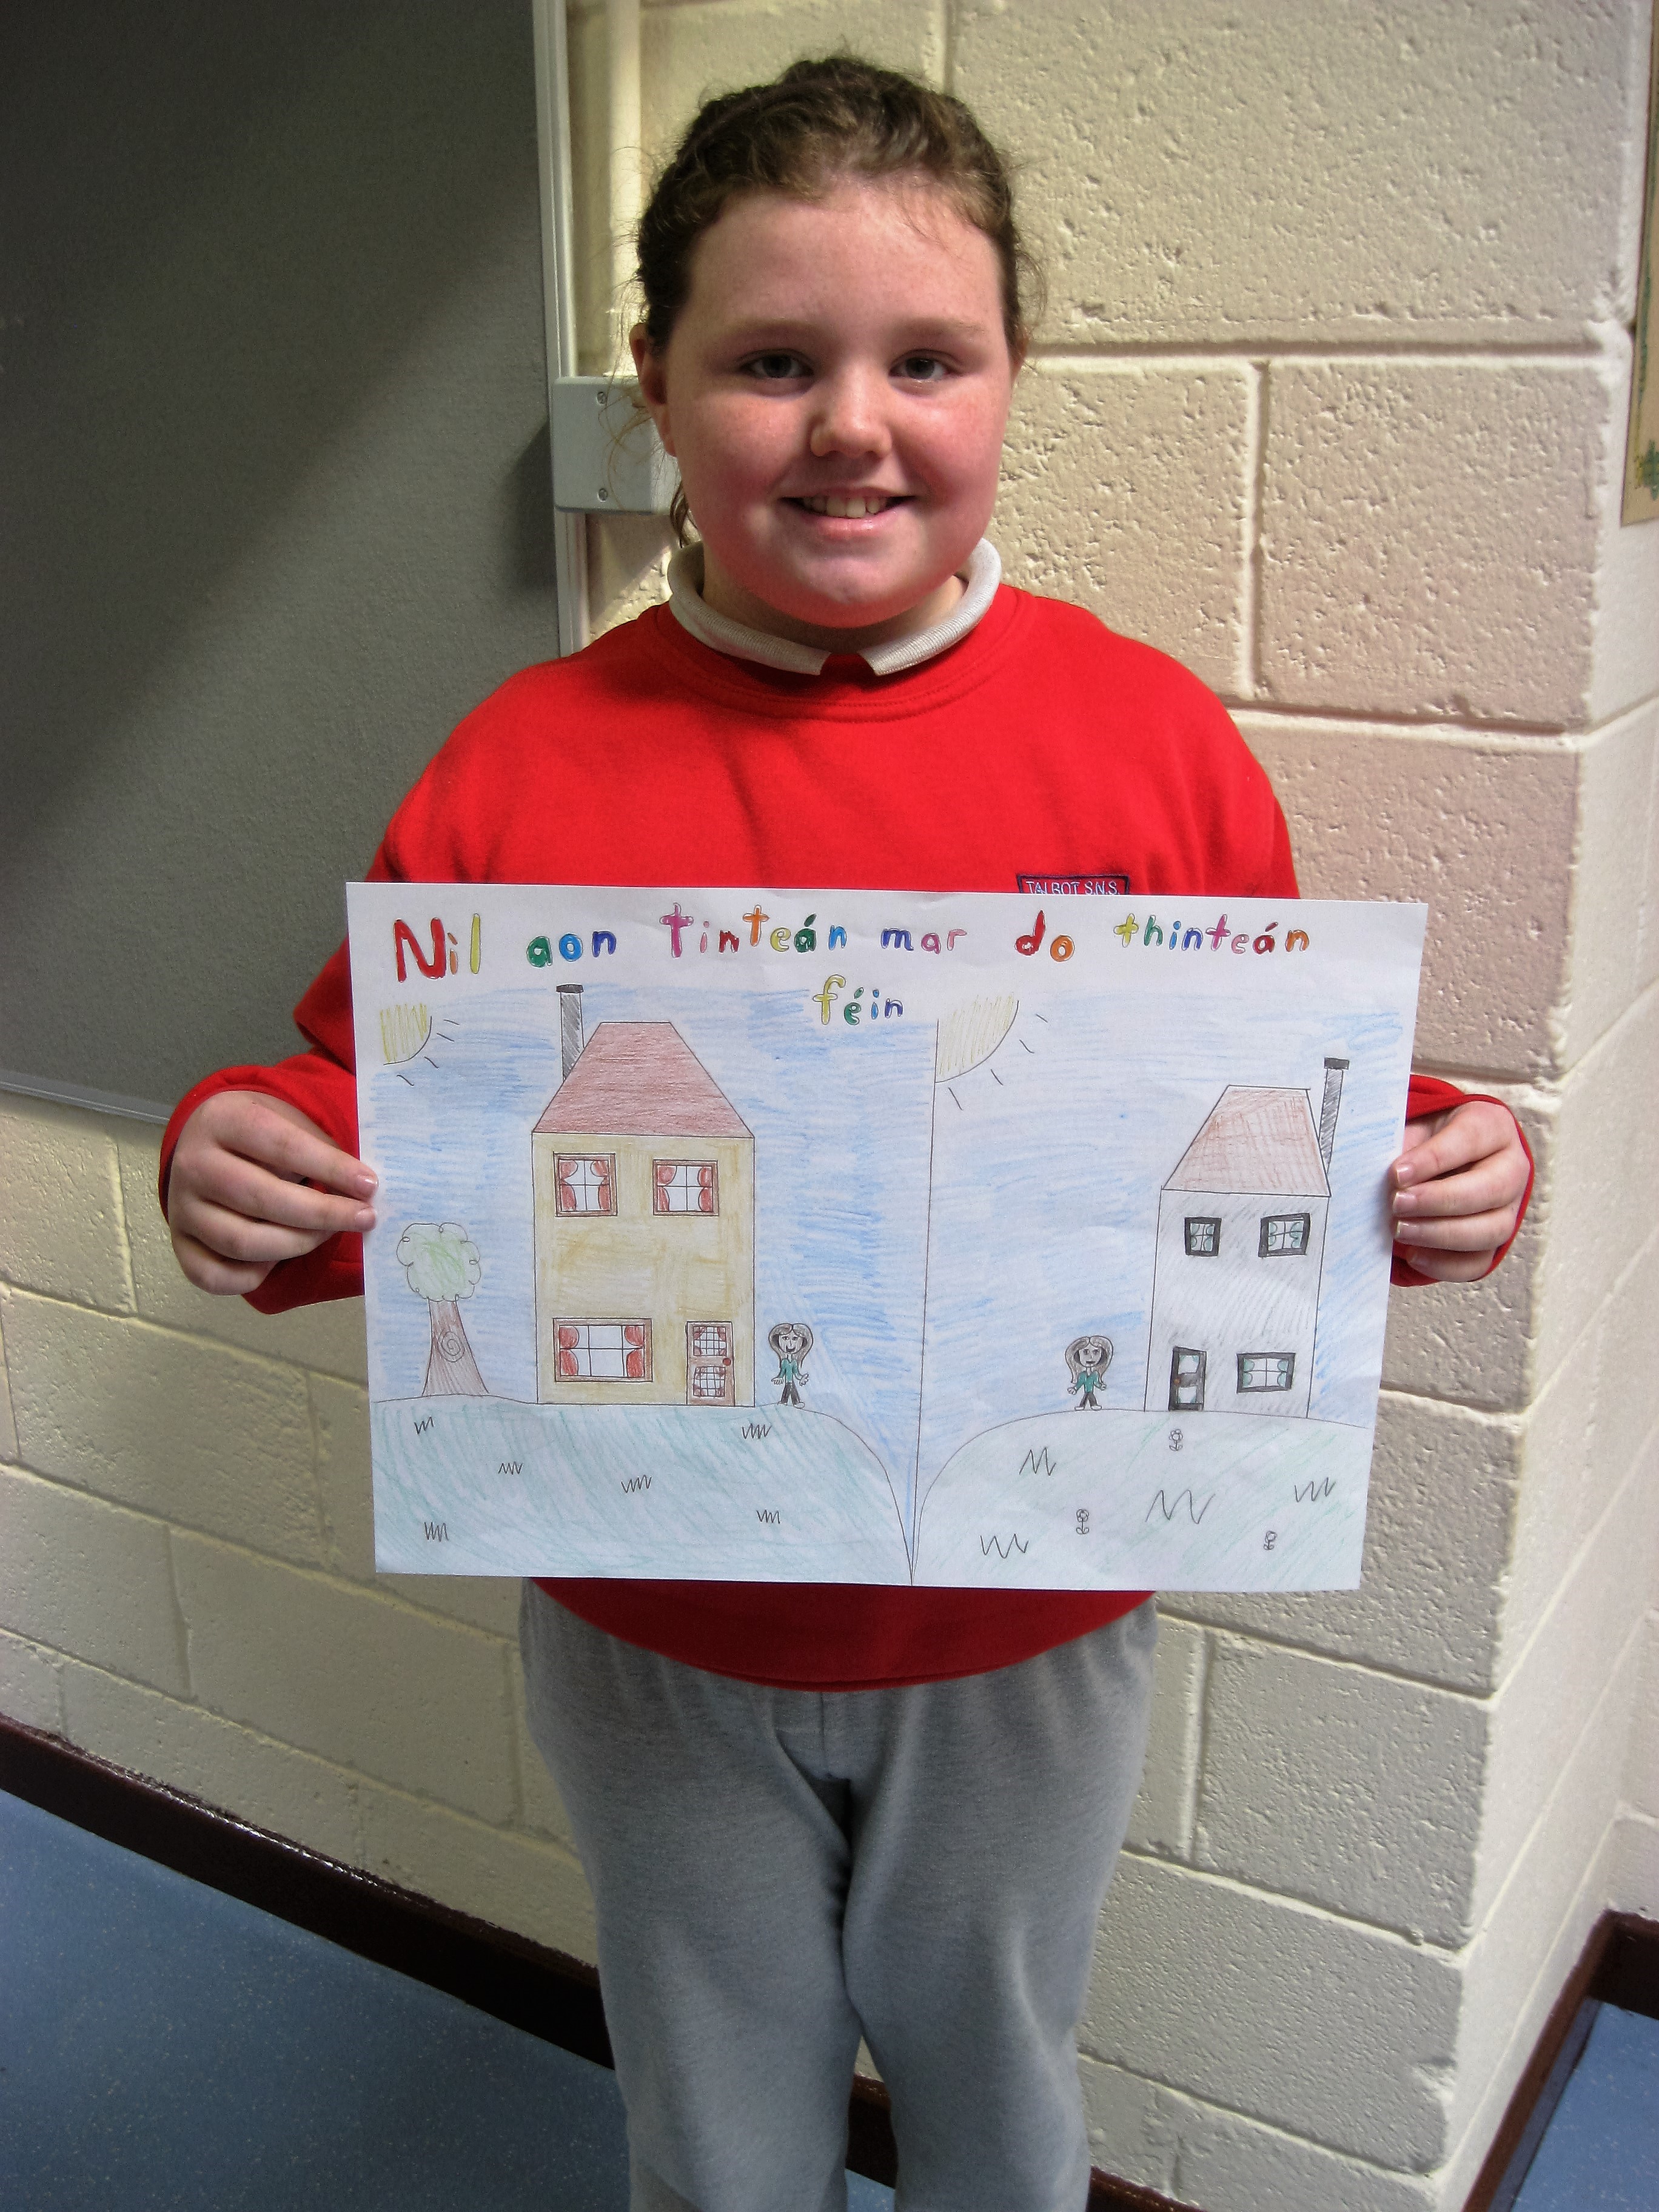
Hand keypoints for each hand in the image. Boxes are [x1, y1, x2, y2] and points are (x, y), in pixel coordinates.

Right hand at [167, 1091, 376, 1295]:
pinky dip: (251, 1277)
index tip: (369, 1185)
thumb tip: (362, 1190)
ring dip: (297, 1244)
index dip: (330, 1168)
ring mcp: (181, 1207)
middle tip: (363, 1218)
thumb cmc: (261, 1133)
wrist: (206, 1140)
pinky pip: (212, 1276)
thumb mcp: (288, 1120)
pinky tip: (278, 1260)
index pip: (281, 1145)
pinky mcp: (179, 1243)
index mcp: (223, 1119)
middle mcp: (193, 1163)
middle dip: (322, 1213)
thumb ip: (320, 1149)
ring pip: (241, 1242)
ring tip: (329, 1233)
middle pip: (261, 1199)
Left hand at [1390, 1100, 1529, 1282]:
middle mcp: (1511, 1168)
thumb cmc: (1426, 1141)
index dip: (1434, 1158)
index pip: (1471, 1139)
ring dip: (1442, 1234)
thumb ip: (1401, 1145)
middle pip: (1491, 1189)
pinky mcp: (1494, 1242)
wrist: (1440, 1161)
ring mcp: (1509, 1209)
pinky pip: (1478, 1261)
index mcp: (1492, 1127)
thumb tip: (1372, 1171)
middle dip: (1440, 1200)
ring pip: (1492, 1230)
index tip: (1397, 1174)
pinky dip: (1445, 1264)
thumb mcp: (1415, 1129)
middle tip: (1398, 1204)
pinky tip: (1413, 1255)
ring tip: (1400, 1230)